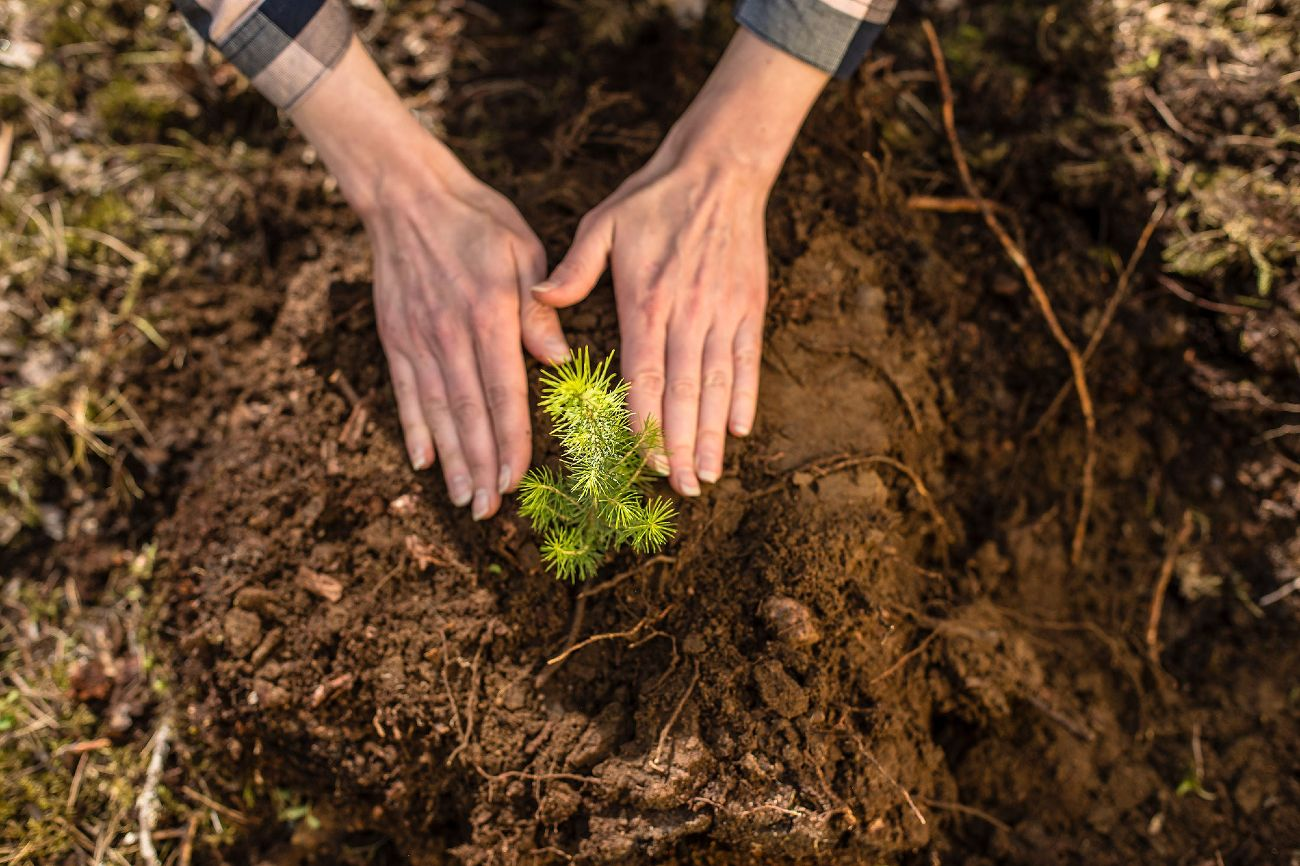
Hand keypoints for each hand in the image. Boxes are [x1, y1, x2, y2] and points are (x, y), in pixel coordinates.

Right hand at [292, 40, 568, 518]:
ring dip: (451, 459)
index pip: (503, 392)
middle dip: (481, 466)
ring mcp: (418, 339)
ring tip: (463, 498)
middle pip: (468, 414)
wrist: (408, 195)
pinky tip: (423, 461)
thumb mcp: (523, 250)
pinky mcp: (395, 337)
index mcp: (489, 316)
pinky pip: (405, 391)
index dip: (510, 440)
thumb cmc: (478, 221)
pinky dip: (413, 428)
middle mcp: (450, 335)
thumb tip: (558, 357)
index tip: (518, 479)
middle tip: (490, 510)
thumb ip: (538, 308)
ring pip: (436, 412)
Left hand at [532, 29, 828, 496]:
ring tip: (708, 476)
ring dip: (714, 435)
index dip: (646, 422)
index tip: (643, 460)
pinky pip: (747, 361)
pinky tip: (740, 430)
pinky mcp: (749, 307)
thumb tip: (539, 298)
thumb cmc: (653, 200)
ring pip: (717, 385)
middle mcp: (687, 314)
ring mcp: (722, 313)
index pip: (644, 375)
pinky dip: (745, 396)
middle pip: (683, 393)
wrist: (720, 170)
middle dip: (681, 446)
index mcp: (646, 301)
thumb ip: (573, 268)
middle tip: (679, 490)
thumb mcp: (604, 224)